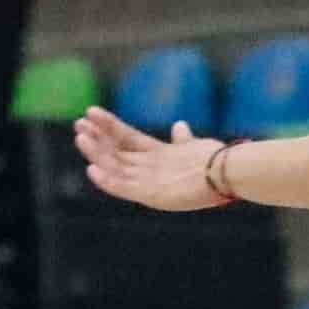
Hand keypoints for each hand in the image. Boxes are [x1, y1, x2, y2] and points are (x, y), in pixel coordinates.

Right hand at [72, 108, 229, 210]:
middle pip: (116, 153)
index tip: (91, 112)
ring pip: (116, 168)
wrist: (229, 172)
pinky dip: (109, 180)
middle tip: (79, 124)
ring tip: (81, 138)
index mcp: (157, 156)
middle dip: (97, 139)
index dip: (109, 126)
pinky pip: (126, 188)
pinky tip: (93, 170)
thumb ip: (182, 139)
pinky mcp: (154, 196)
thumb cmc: (213, 160)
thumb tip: (179, 124)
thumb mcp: (194, 145)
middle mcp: (149, 170)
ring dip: (98, 154)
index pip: (126, 138)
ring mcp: (150, 183)